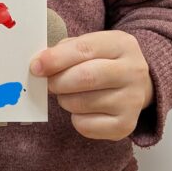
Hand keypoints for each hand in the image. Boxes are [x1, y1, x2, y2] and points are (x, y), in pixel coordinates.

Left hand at [29, 31, 153, 140]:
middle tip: (49, 83)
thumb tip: (39, 64)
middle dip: (58, 81)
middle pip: (86, 77)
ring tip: (68, 94)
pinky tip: (82, 110)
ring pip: (82, 103)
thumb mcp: (90, 46)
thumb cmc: (102, 62)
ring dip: (64, 100)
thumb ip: (64, 50)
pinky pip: (86, 126)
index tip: (36, 66)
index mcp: (122, 44)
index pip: (84, 49)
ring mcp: (132, 100)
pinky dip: (75, 119)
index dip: (56, 58)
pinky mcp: (126, 125)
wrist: (135, 86)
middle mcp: (133, 71)